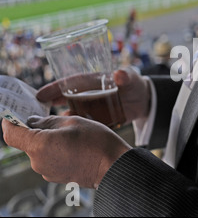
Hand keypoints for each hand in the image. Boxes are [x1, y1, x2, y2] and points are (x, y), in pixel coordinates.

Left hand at [1, 115, 130, 187]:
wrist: (114, 166)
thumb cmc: (96, 141)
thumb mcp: (73, 121)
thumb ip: (48, 120)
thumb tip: (32, 122)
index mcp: (39, 145)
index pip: (11, 134)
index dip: (10, 122)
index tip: (15, 114)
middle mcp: (38, 162)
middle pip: (28, 142)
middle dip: (38, 130)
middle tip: (59, 121)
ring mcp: (47, 171)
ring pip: (40, 150)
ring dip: (50, 140)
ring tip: (73, 135)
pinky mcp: (57, 177)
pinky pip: (50, 159)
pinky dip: (57, 151)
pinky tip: (76, 147)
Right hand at [36, 67, 150, 123]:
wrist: (143, 100)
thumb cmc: (134, 83)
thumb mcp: (130, 77)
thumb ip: (125, 76)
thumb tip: (119, 75)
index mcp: (90, 81)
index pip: (68, 83)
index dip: (53, 89)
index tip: (39, 95)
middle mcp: (85, 95)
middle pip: (62, 100)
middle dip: (48, 108)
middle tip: (32, 116)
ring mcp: (89, 109)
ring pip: (70, 116)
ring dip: (60, 123)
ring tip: (48, 132)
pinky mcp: (95, 121)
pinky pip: (81, 127)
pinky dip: (74, 133)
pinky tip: (66, 142)